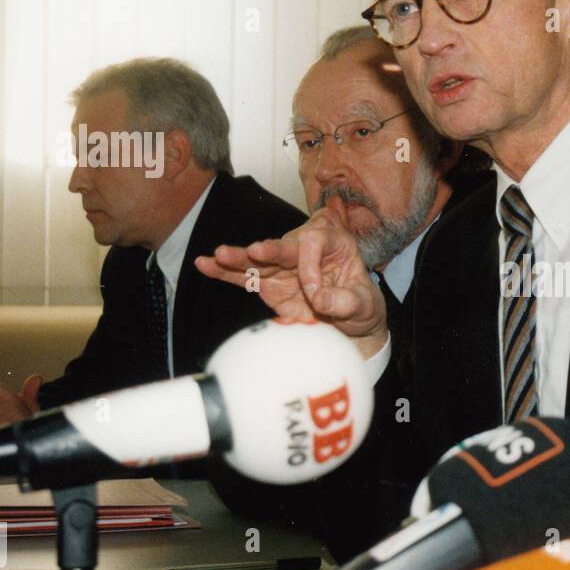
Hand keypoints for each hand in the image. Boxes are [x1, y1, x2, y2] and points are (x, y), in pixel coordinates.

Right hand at [195, 207, 387, 357]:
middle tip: (257, 252)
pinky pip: (244, 276)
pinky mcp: (268, 283)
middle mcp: (306, 249)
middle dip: (271, 250)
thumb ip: (347, 301)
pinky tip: (204, 264)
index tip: (317, 295)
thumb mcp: (365, 306)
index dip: (312, 267)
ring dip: (239, 258)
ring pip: (259, 259)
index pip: (315, 244)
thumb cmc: (362, 308)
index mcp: (334, 244)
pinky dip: (224, 272)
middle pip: (285, 245)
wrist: (351, 326)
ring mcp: (284, 266)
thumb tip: (321, 299)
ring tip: (219, 255)